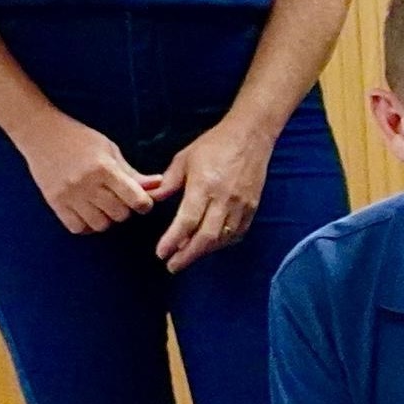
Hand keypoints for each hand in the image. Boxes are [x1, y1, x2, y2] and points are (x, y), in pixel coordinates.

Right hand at [21, 111, 159, 235]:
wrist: (39, 131)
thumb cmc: (78, 138)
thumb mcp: (109, 150)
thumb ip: (132, 173)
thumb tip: (159, 186)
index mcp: (104, 169)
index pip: (136, 200)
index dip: (144, 204)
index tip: (140, 200)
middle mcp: (87, 184)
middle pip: (120, 215)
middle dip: (124, 210)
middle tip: (117, 199)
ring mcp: (69, 195)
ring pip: (101, 225)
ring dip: (106, 219)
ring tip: (101, 205)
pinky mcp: (54, 202)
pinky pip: (78, 228)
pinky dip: (86, 225)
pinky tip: (86, 212)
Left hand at [148, 114, 274, 270]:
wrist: (250, 137)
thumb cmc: (213, 146)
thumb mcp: (184, 159)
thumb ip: (168, 183)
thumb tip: (150, 200)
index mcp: (204, 186)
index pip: (187, 221)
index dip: (173, 240)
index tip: (161, 252)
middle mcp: (224, 200)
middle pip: (206, 237)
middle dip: (188, 255)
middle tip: (172, 266)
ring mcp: (241, 206)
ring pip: (222, 239)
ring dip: (204, 251)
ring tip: (187, 256)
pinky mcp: (252, 208)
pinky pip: (237, 234)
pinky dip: (222, 243)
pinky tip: (210, 245)